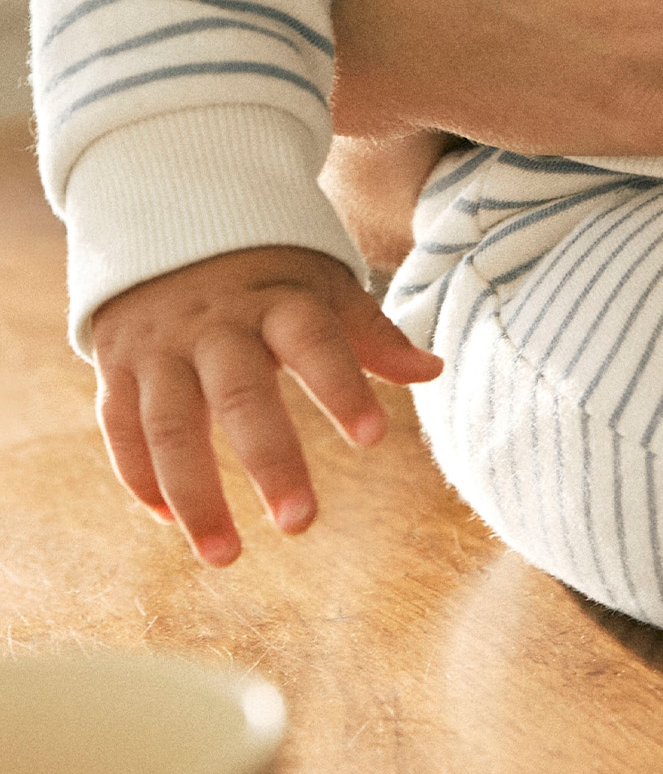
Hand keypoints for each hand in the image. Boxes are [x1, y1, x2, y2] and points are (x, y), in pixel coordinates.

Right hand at [90, 247, 443, 565]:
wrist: (168, 217)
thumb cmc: (266, 268)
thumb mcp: (322, 285)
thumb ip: (369, 333)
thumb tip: (433, 371)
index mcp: (276, 299)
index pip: (314, 342)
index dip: (342, 387)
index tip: (374, 439)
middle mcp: (215, 323)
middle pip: (240, 394)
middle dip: (270, 460)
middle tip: (301, 523)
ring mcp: (161, 345)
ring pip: (170, 425)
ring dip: (194, 495)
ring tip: (225, 556)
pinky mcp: (119, 364)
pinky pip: (120, 426)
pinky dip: (139, 476)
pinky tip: (165, 521)